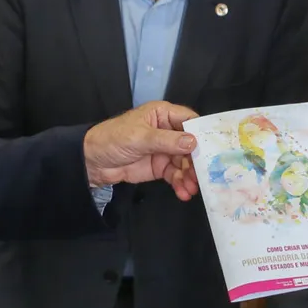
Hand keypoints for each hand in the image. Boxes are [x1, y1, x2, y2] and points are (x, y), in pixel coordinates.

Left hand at [84, 101, 198, 199]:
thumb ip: (166, 141)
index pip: (189, 120)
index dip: (202, 132)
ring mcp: (164, 150)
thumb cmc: (112, 139)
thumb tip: (193, 142)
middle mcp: (167, 131)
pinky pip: (175, 175)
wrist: (92, 162)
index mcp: (163, 115)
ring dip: (190, 176)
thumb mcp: (140, 138)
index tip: (215, 147)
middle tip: (203, 175)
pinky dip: (181, 184)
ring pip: (185, 163)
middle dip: (197, 161)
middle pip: (191, 145)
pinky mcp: (160, 167)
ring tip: (192, 188)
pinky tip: (184, 193)